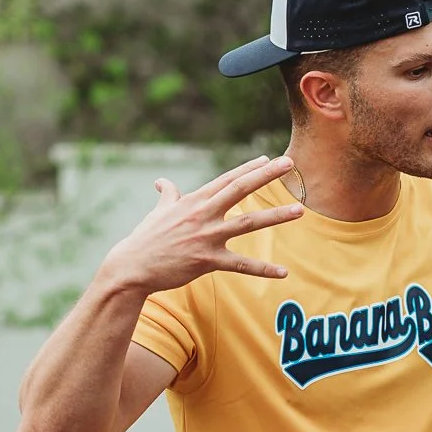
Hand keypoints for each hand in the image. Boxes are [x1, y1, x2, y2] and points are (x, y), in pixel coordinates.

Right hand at [104, 156, 304, 295]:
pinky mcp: (207, 261)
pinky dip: (263, 269)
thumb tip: (161, 182)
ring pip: (248, 223)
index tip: (269, 160)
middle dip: (267, 176)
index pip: (227, 180)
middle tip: (290, 164)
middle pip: (240, 190)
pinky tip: (283, 272)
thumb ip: (166, 195)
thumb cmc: (145, 239)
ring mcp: (206, 237)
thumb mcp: (158, 212)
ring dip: (275, 216)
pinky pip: (240, 265)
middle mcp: (203, 214)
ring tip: (299, 210)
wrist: (131, 266)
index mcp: (194, 201)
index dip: (249, 169)